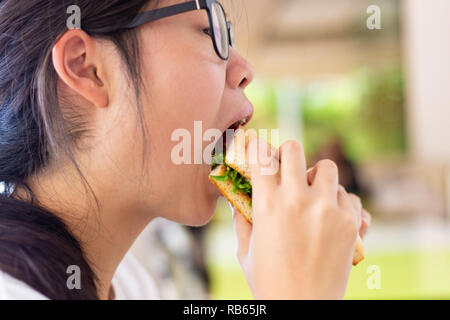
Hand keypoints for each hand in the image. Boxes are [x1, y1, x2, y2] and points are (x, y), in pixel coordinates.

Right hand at [233, 139, 362, 298]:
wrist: (303, 309)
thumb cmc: (269, 282)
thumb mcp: (245, 251)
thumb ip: (241, 220)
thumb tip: (238, 200)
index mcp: (268, 206)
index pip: (261, 157)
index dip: (257, 148)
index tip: (258, 149)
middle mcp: (299, 201)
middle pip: (294, 149)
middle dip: (287, 154)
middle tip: (286, 167)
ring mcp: (328, 209)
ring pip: (326, 168)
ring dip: (316, 177)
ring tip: (312, 194)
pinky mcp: (350, 222)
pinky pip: (348, 195)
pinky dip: (339, 201)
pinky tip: (331, 215)